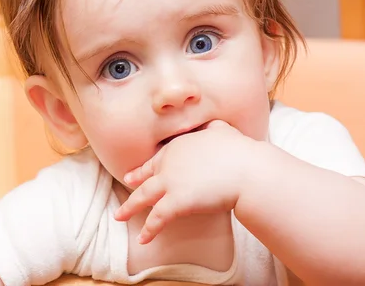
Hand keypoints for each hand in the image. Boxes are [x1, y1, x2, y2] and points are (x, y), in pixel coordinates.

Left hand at [114, 120, 258, 243]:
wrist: (246, 169)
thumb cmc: (240, 151)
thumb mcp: (223, 131)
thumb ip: (214, 129)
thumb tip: (214, 126)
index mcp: (179, 146)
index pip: (158, 158)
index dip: (147, 166)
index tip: (137, 172)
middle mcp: (169, 162)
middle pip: (146, 175)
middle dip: (134, 182)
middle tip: (125, 184)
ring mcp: (170, 182)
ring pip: (143, 196)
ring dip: (129, 208)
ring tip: (118, 216)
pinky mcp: (176, 202)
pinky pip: (157, 218)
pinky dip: (149, 230)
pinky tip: (144, 239)